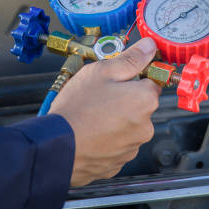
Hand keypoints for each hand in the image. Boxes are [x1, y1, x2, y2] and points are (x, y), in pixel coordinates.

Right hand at [49, 37, 159, 186]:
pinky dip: (107, 137)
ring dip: (116, 119)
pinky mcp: (119, 162)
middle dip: (124, 98)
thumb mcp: (102, 72)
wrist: (56, 147)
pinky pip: (117, 143)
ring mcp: (132, 146)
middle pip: (141, 104)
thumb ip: (130, 58)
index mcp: (145, 100)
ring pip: (129, 125)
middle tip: (100, 96)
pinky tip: (90, 131)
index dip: (134, 76)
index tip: (119, 78)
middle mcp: (145, 126)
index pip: (152, 81)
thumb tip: (149, 47)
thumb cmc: (77, 109)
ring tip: (91, 115)